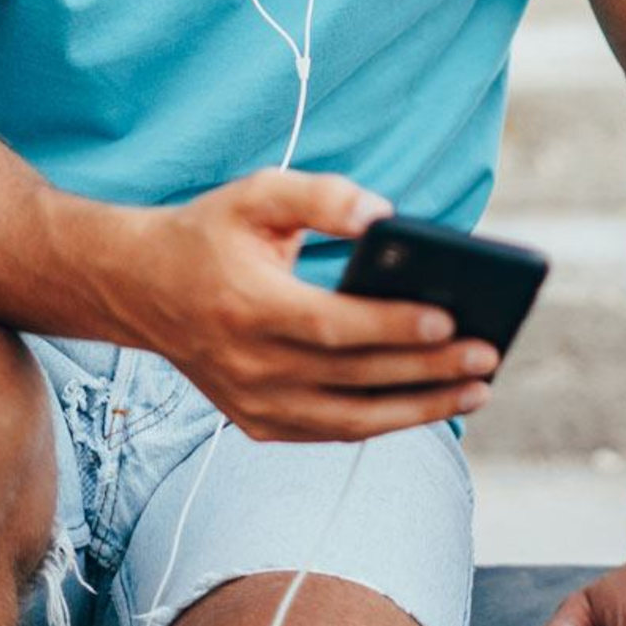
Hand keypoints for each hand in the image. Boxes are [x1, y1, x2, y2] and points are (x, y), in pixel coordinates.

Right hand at [94, 169, 498, 440]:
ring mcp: (251, 403)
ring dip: (419, 410)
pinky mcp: (257, 424)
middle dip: (427, 370)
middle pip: (353, 377)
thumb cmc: (210, 234)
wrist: (137, 288)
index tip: (449, 320)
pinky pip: (332, 431)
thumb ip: (321, 196)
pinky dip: (385, 422)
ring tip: (477, 389)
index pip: (331, 326)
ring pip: (349, 421)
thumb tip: (384, 215)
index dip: (391, 327)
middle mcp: (246, 365)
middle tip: (487, 355)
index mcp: (245, 306)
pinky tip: (431, 404)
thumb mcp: (256, 194)